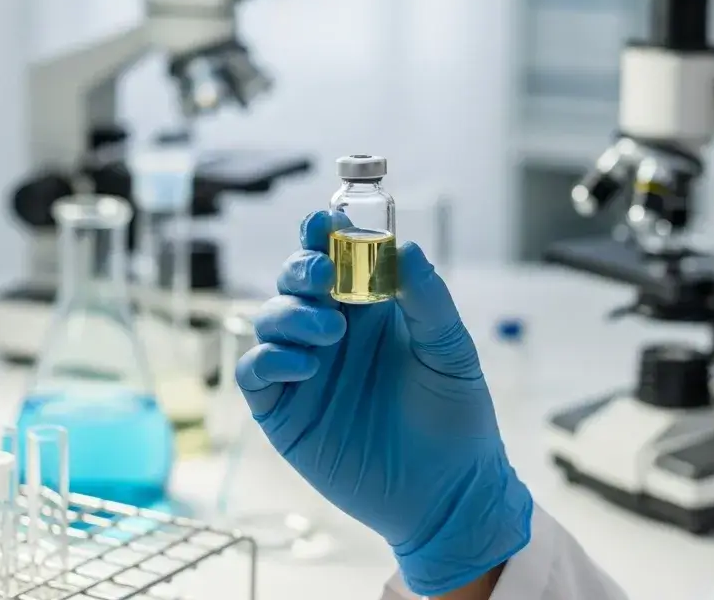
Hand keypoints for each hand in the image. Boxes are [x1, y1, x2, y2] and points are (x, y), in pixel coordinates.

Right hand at [236, 210, 531, 595]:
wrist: (449, 493)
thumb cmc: (457, 418)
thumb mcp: (451, 351)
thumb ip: (428, 299)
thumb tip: (406, 247)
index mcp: (371, 309)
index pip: (336, 257)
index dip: (323, 234)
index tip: (325, 221)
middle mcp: (332, 332)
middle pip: (294, 281)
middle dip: (301, 266)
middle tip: (325, 272)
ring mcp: (305, 371)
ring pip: (270, 320)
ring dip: (291, 313)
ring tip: (329, 331)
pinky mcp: (285, 412)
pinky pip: (256, 372)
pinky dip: (269, 359)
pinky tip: (305, 365)